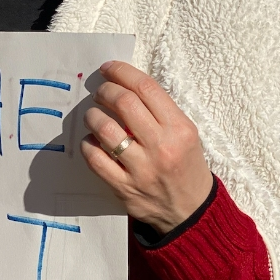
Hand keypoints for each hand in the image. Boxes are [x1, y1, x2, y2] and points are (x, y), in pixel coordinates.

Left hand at [81, 61, 214, 235]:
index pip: (146, 88)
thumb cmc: (186, 165)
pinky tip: (93, 142)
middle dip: (105, 91)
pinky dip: (89, 144)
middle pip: (124, 103)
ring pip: (105, 130)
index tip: (109, 69)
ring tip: (94, 116)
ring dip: (93, 116)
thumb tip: (124, 85)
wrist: (191, 211)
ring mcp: (141, 169)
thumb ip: (159, 112)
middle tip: (100, 92)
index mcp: (180, 129)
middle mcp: (162, 147)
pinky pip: (95, 158)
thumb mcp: (185, 134)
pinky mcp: (123, 188)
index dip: (122, 72)